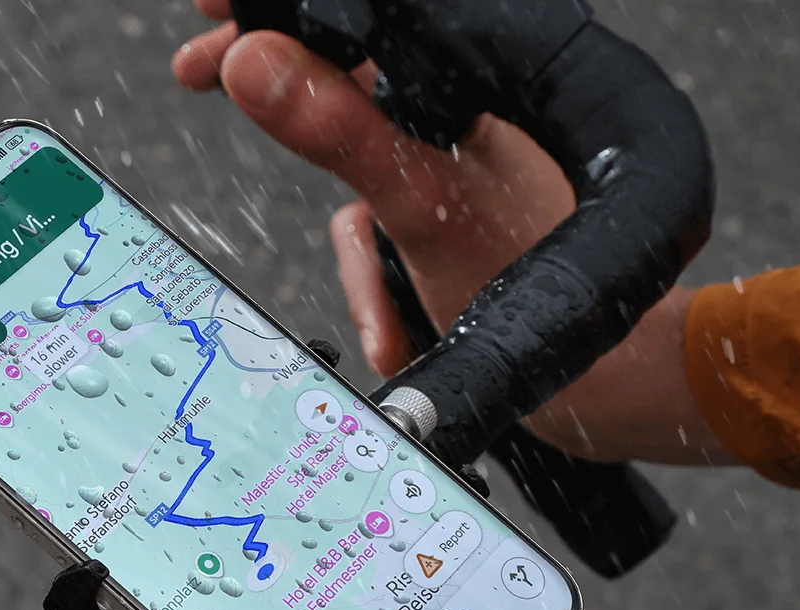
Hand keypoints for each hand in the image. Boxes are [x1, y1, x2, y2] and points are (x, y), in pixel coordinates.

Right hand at [172, 3, 732, 464]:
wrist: (599, 381)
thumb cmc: (536, 277)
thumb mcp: (420, 203)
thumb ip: (338, 132)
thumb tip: (250, 61)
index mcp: (464, 92)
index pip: (363, 28)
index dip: (284, 13)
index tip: (214, 4)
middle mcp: (455, 126)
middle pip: (344, 91)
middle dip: (281, 96)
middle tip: (200, 69)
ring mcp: (448, 181)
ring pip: (358, 184)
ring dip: (362, 256)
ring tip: (393, 315)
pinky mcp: (445, 234)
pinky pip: (381, 246)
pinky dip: (381, 292)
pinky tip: (406, 334)